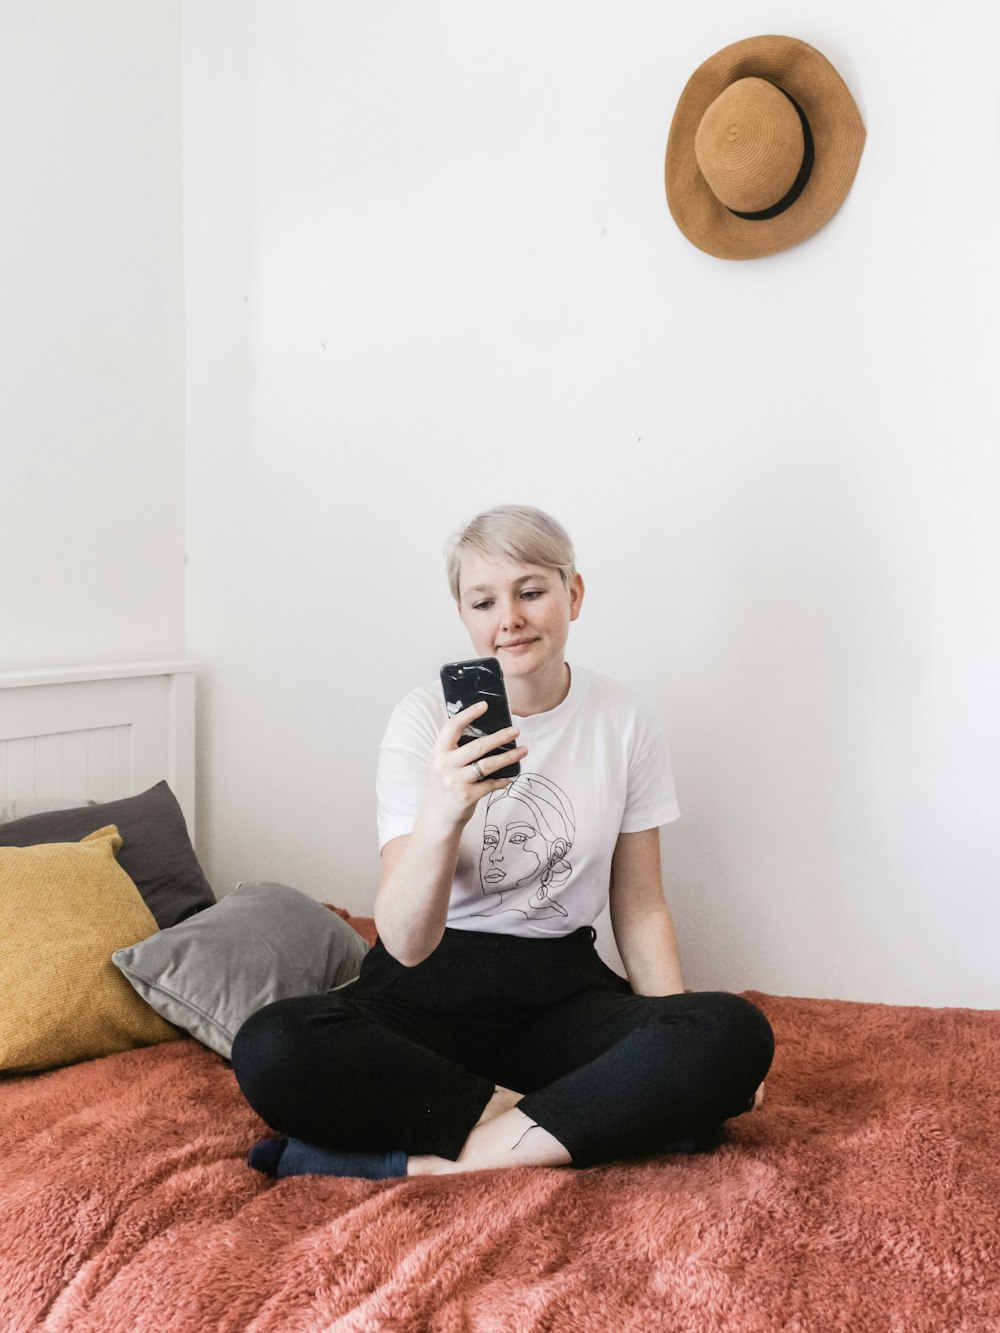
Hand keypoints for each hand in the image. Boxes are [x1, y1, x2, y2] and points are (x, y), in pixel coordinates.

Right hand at [426, 700, 526, 828]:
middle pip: (477, 746)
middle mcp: (444, 765)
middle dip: (500, 737)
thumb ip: (454, 749)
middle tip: (516, 731)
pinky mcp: (467, 796)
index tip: (484, 705)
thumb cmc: (444, 785)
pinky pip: (490, 784)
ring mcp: (455, 781)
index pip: (452, 727)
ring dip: (509, 757)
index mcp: (438, 752)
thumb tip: (484, 730)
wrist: (438, 816)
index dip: (468, 714)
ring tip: (523, 750)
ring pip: (488, 764)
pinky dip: (503, 780)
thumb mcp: (442, 763)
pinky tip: (511, 777)